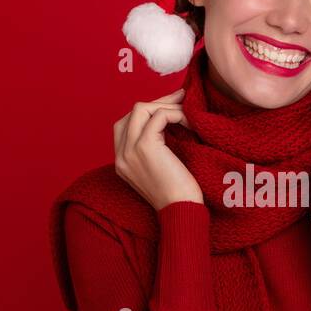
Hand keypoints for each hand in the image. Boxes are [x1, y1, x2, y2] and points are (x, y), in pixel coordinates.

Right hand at [113, 88, 203, 209]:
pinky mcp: (144, 147)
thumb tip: (167, 119)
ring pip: (142, 109)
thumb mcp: (159, 169)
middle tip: (181, 98)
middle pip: (132, 112)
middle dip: (158, 102)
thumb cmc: (178, 194)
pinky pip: (158, 116)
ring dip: (167, 106)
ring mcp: (129, 150)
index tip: (171, 107)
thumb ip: (155, 149)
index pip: (126, 123)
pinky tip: (189, 123)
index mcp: (121, 161)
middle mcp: (121, 155)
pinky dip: (176, 114)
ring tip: (187, 111)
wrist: (181, 212)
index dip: (149, 111)